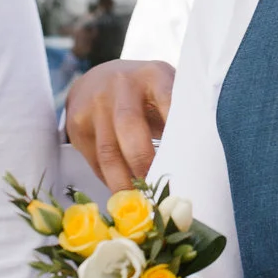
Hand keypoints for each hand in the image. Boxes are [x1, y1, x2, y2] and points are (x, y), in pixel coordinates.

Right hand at [65, 59, 173, 192]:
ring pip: (108, 151)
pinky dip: (110, 181)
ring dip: (124, 182)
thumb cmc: (144, 92)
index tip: (186, 156)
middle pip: (129, 127)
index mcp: (153, 75)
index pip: (167, 99)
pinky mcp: (78, 125)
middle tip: (158, 191)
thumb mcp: (165, 89)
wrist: (96, 79)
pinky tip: (124, 193)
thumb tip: (199, 158)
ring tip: (141, 202)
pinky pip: (95, 161)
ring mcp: (96, 104)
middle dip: (143, 164)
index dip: (175, 126)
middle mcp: (121, 85)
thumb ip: (180, 113)